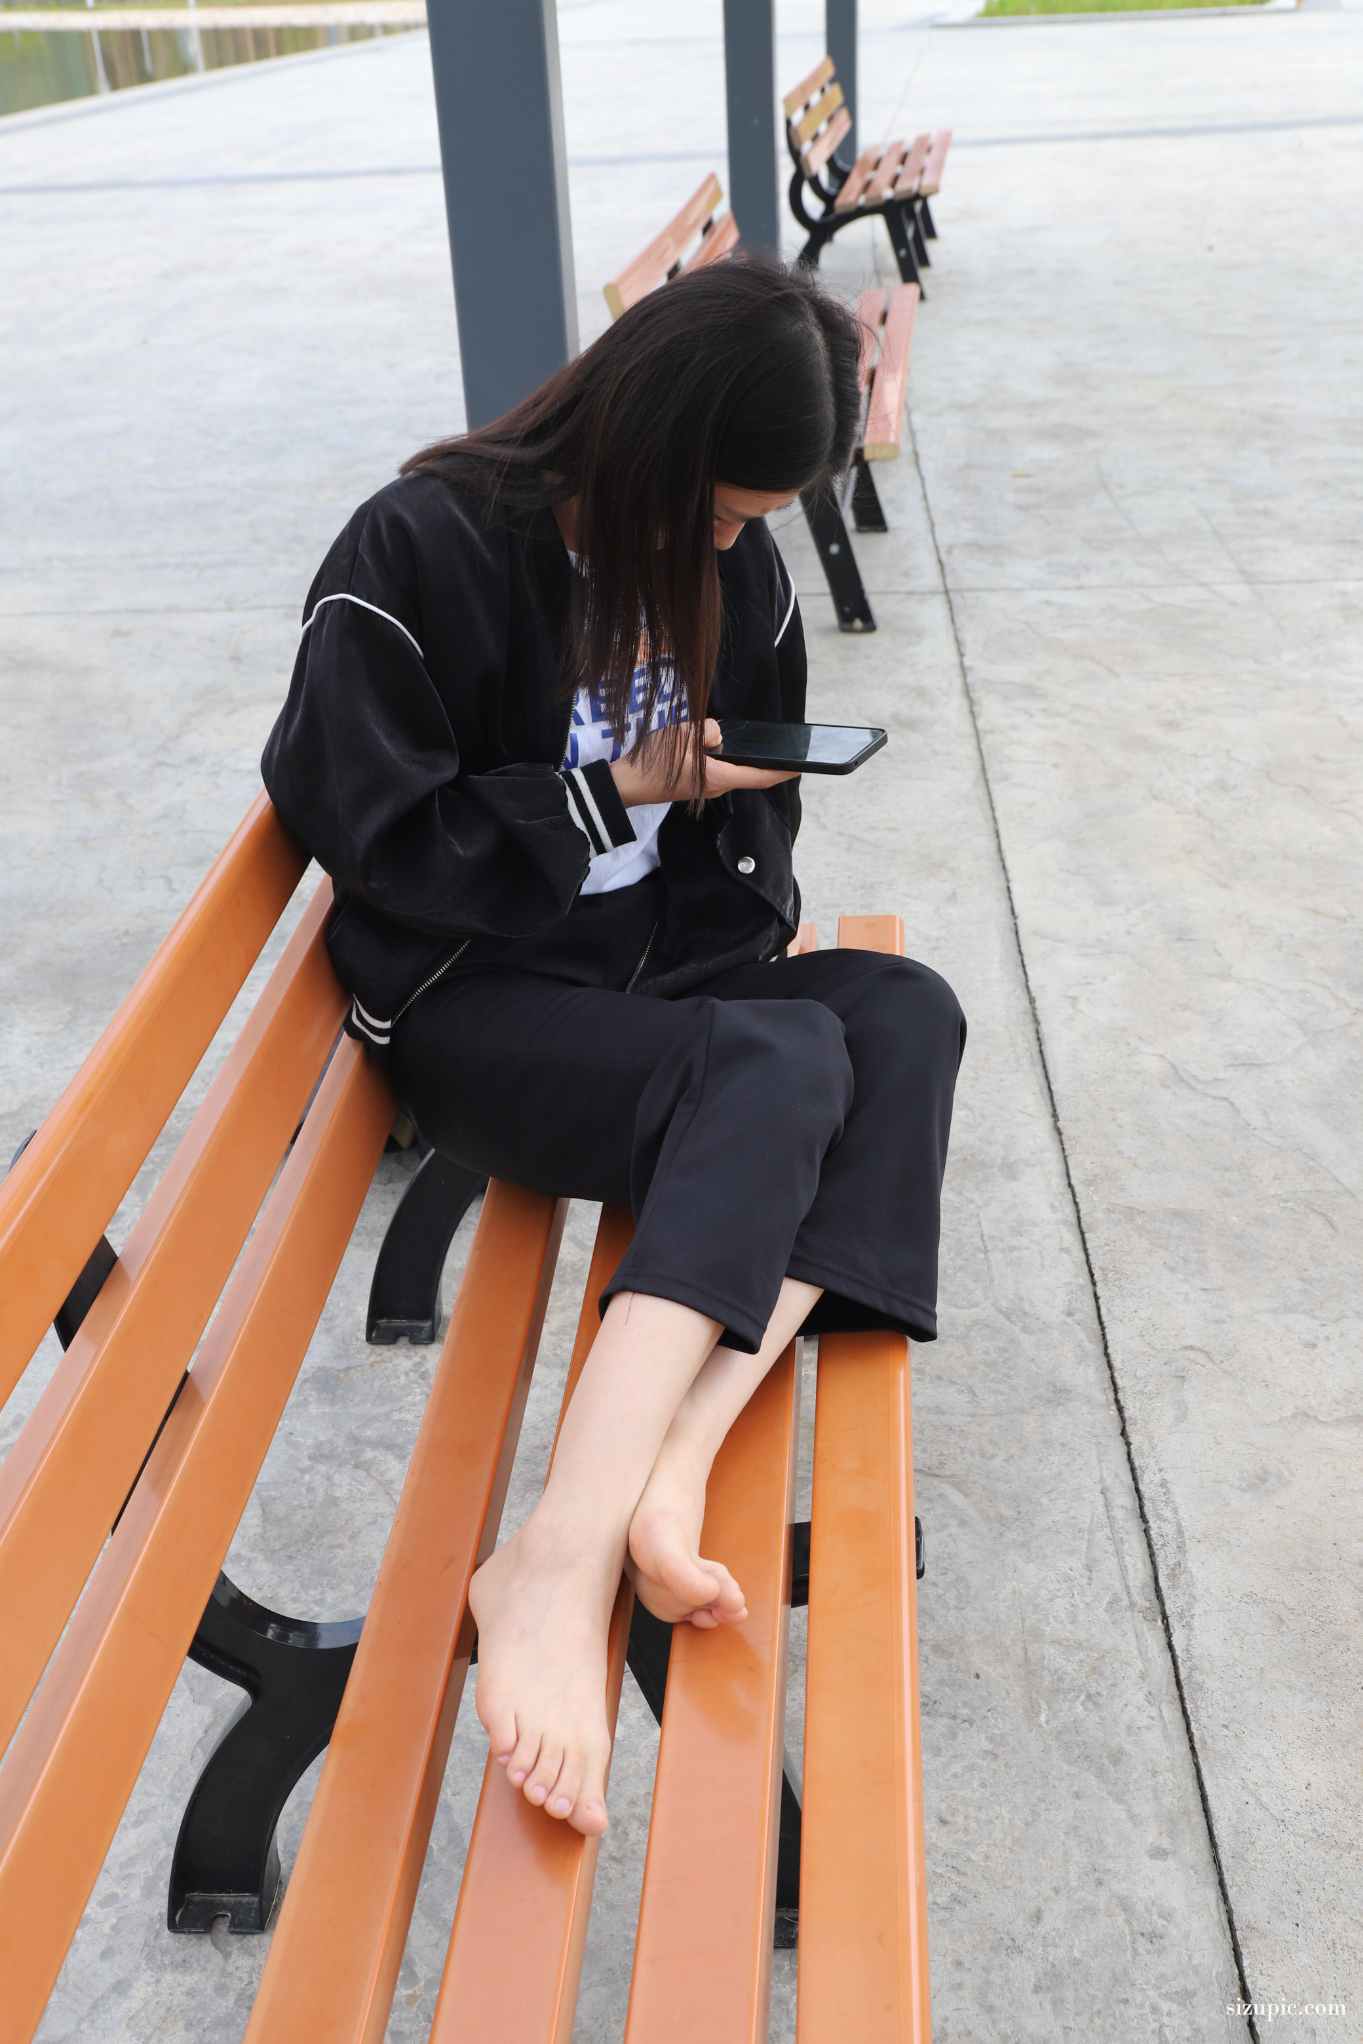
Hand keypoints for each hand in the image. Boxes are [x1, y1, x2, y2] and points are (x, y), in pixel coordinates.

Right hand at [608, 719, 799, 806]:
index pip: (760, 776)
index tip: (800, 766)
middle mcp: (717, 786)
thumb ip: (707, 731)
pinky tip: (711, 744)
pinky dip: (720, 757)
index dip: (782, 772)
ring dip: (735, 755)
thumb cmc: (654, 762)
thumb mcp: (682, 736)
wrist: (627, 784)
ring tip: (741, 738)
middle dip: (759, 759)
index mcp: (719, 777)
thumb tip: (717, 734)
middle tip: (773, 743)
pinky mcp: (695, 784)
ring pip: (729, 768)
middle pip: (746, 772)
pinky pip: (715, 768)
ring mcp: (705, 787)